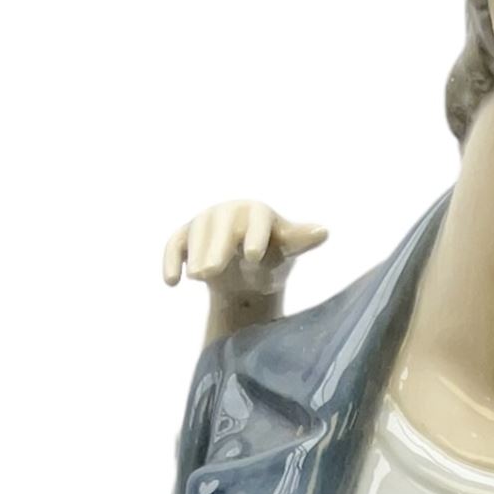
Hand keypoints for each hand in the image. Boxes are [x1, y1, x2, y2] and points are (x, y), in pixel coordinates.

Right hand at [163, 200, 326, 336]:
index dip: (254, 236)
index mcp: (258, 212)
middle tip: (210, 273)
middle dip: (215, 249)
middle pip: (220, 226)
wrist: (246, 270)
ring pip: (195, 234)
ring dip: (194, 255)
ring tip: (197, 277)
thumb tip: (323, 231)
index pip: (256, 220)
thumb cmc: (272, 257)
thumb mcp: (287, 251)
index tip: (252, 257)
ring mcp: (205, 221)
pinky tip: (171, 281)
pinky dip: (170, 259)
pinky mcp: (186, 235)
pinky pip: (174, 243)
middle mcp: (229, 212)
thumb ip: (300, 241)